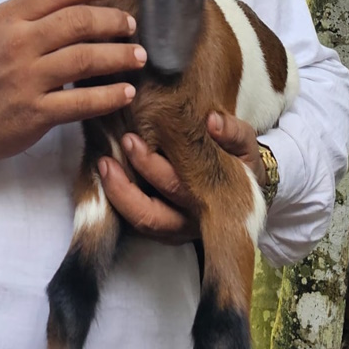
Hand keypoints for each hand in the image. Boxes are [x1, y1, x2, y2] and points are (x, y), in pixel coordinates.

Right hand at [0, 0, 145, 165]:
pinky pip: (81, 102)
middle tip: (131, 25)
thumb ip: (29, 14)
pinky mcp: (36, 112)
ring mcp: (28, 79)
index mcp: (9, 18)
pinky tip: (126, 91)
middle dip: (113, 21)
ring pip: (85, 59)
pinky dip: (109, 96)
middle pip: (78, 22)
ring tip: (138, 56)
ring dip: (119, 56)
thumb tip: (75, 2)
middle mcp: (19, 43)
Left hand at [97, 112, 264, 243]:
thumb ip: (233, 133)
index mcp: (214, 201)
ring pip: (142, 223)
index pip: (176, 187)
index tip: (131, 140)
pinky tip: (106, 176)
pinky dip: (120, 202)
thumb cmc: (240, 159)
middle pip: (151, 216)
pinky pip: (138, 222)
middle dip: (124, 188)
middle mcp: (192, 220)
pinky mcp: (164, 225)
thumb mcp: (245, 143)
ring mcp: (177, 227)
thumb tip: (212, 121)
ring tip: (102, 165)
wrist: (246, 181)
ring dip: (117, 197)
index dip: (150, 167)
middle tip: (105, 159)